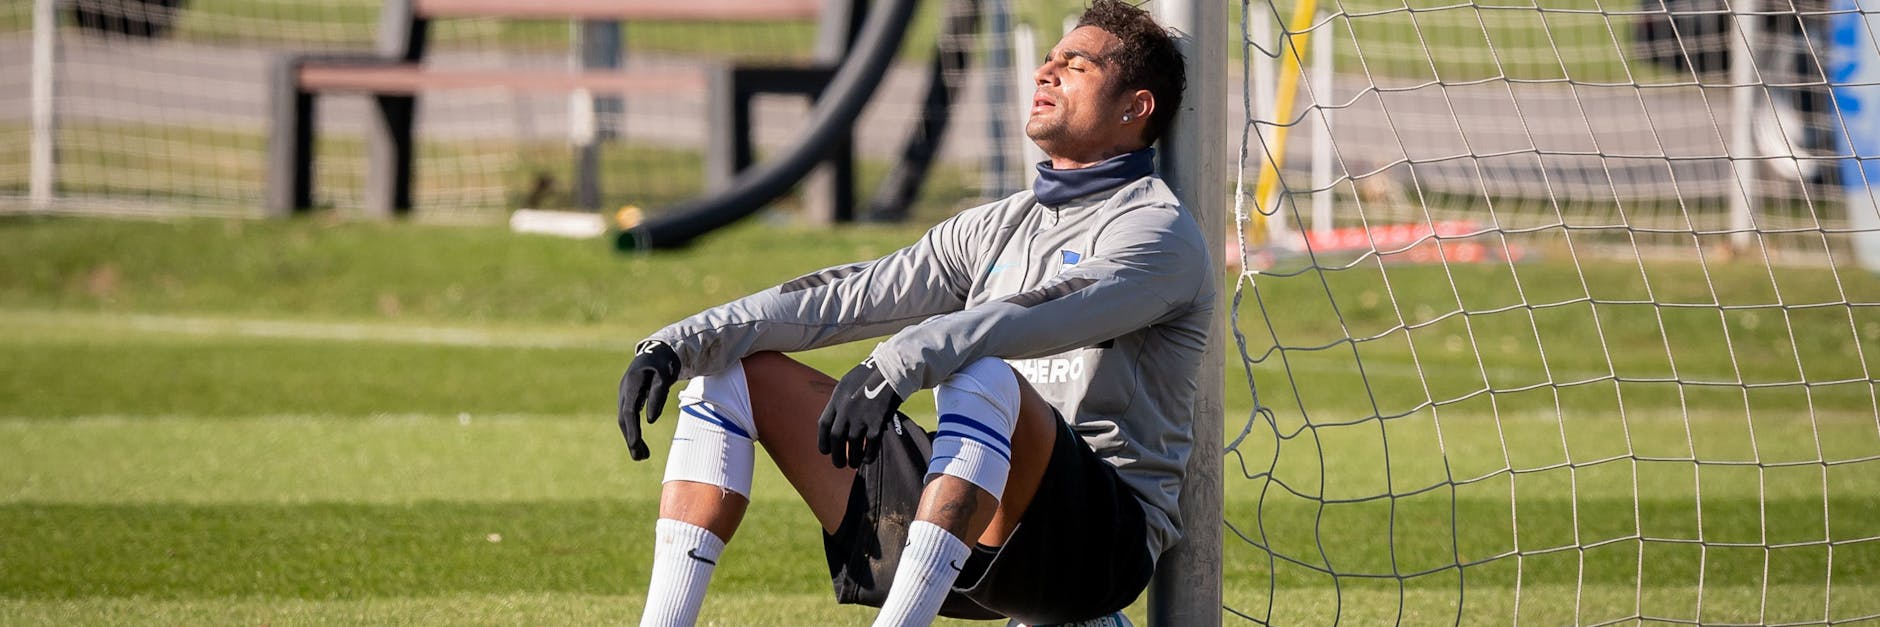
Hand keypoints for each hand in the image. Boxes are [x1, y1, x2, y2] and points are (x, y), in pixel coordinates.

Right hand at [617, 340, 680, 460]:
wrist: (658, 350)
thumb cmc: (664, 363)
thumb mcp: (665, 377)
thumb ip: (658, 397)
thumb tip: (650, 421)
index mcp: (632, 384)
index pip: (629, 412)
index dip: (632, 430)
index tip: (636, 445)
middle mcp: (624, 390)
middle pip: (624, 419)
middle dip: (631, 439)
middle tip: (640, 458)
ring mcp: (625, 394)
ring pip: (625, 420)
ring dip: (632, 438)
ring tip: (642, 456)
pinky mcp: (629, 398)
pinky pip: (628, 417)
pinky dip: (633, 430)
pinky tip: (640, 443)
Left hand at [817, 358, 904, 467]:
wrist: (892, 370)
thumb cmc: (869, 376)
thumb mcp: (847, 384)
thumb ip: (839, 402)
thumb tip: (834, 420)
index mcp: (837, 399)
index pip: (824, 425)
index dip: (823, 441)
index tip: (826, 451)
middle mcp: (846, 409)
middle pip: (836, 439)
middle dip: (837, 455)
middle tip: (839, 464)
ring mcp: (861, 416)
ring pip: (853, 445)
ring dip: (852, 458)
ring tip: (853, 463)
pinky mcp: (877, 421)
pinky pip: (871, 445)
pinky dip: (868, 455)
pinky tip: (868, 459)